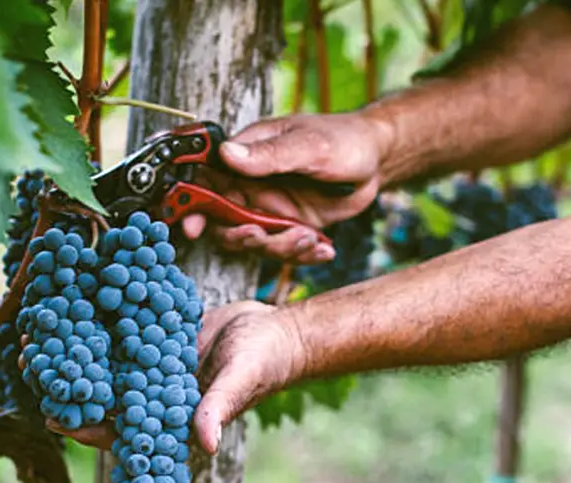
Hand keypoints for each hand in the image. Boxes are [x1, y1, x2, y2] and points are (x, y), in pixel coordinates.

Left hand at [46, 301, 304, 454]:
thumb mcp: (241, 382)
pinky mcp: (156, 333)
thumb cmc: (266, 363)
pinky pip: (125, 325)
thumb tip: (207, 445)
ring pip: (108, 356)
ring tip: (43, 322)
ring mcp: (153, 361)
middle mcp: (154, 391)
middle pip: (102, 391)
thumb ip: (219, 409)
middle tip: (32, 356)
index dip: (85, 424)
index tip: (51, 413)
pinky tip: (78, 292)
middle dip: (67, 378)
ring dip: (77, 342)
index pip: (119, 429)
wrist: (278, 330)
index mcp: (169, 416)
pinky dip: (103, 312)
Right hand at [181, 112, 389, 263]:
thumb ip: (269, 154)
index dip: (195, 206)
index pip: (208, 182)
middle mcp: (253, 186)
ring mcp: (272, 209)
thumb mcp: (308, 145)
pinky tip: (324, 249)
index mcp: (248, 157)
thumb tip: (226, 154)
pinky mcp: (292, 227)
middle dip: (242, 236)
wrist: (376, 159)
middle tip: (261, 235)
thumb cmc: (344, 140)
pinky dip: (304, 255)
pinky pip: (286, 250)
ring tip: (309, 237)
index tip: (194, 227)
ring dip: (281, 247)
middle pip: (226, 222)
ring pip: (258, 242)